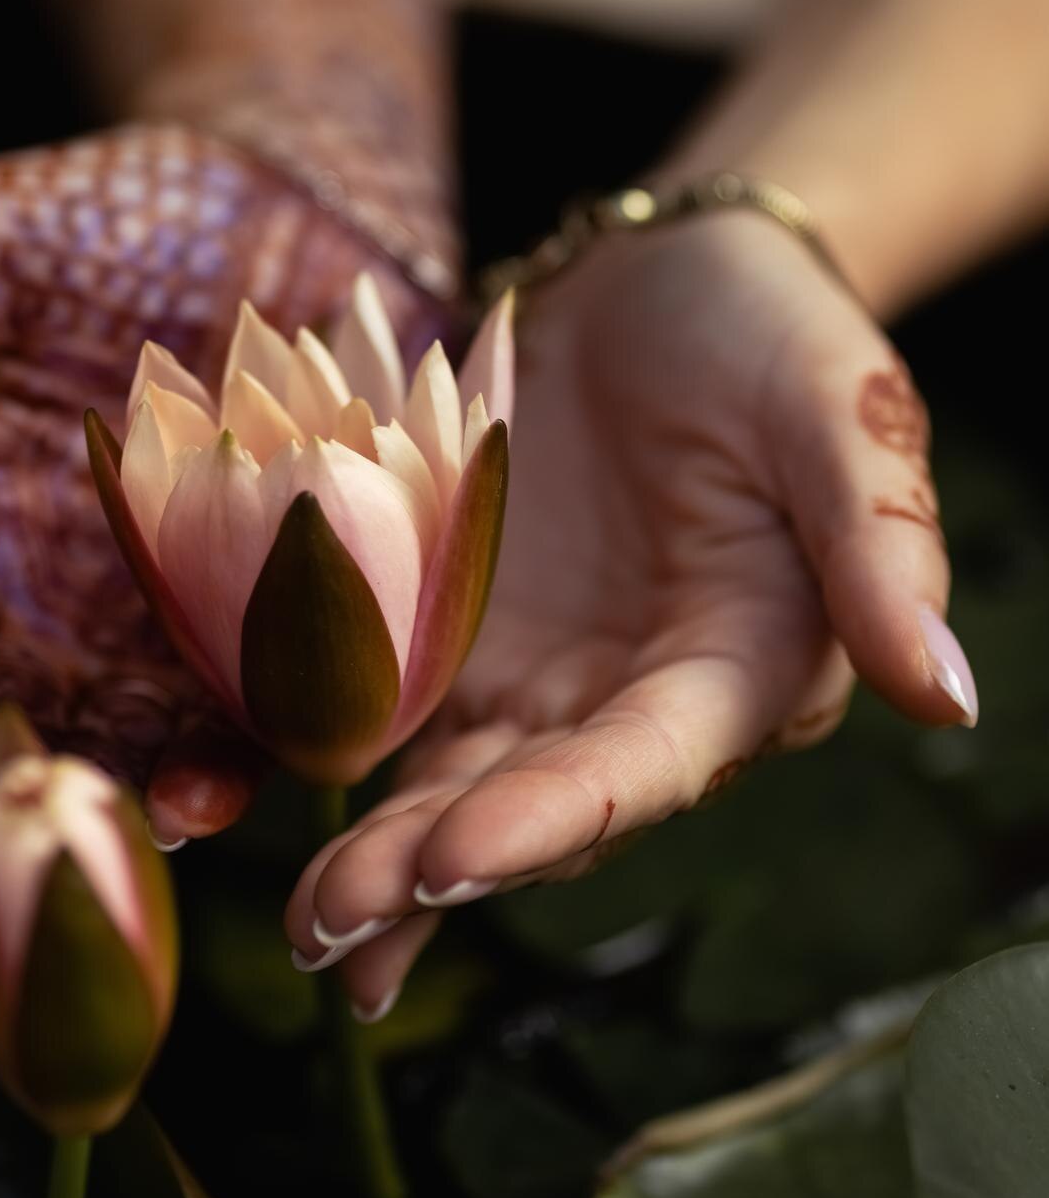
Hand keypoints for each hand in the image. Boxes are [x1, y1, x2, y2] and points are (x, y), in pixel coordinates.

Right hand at [0, 121, 429, 832]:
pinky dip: (291, 722)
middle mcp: (54, 594)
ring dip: (164, 776)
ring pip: (154, 726)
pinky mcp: (298, 603)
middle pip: (27, 710)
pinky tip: (303, 742)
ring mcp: (177, 611)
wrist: (281, 197)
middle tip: (49, 800)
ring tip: (181, 801)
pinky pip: (286, 683)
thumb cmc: (100, 219)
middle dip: (36, 767)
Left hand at [286, 210, 971, 1016]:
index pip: (642, 767)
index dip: (552, 817)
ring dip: (371, 851)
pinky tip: (249, 801)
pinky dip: (322, 752)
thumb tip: (948, 697)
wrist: (666, 274)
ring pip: (448, 778)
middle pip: (530, 802)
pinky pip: (388, 701)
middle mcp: (631, 698)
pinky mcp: (456, 621)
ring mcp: (536, 666)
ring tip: (292, 917)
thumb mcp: (841, 413)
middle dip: (429, 868)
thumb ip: (880, 547)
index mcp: (736, 671)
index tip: (451, 859)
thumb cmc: (771, 333)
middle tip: (323, 924)